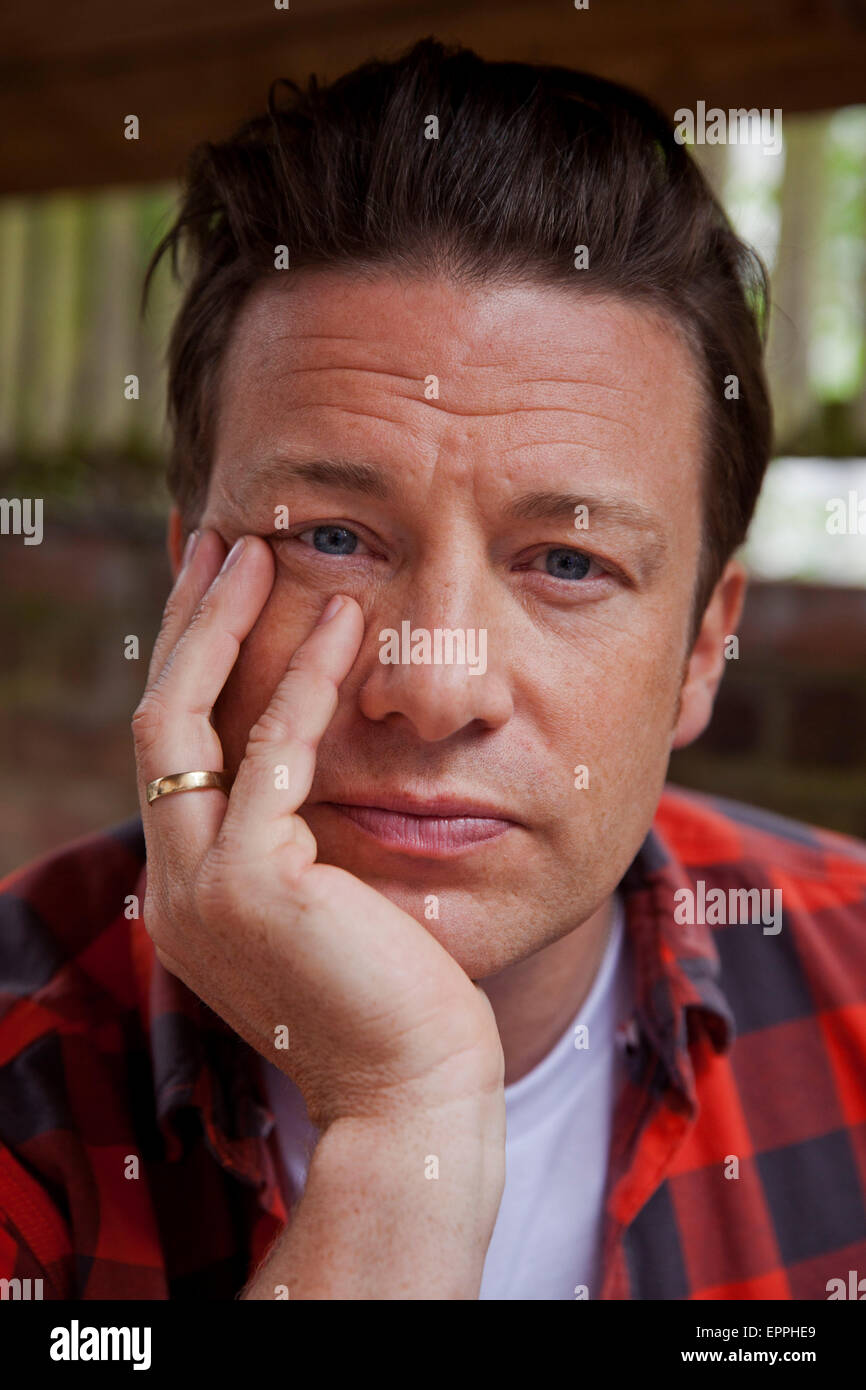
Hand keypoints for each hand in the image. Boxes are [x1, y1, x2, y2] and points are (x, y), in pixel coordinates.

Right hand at [131, 529, 503, 1130]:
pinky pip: (273, 755)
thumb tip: (322, 763)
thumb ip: (307, 837)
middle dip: (188, 625)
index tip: (225, 590)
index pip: (175, 750)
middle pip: (159, 721)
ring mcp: (201, 887)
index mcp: (195, 884)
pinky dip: (305, 681)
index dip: (193, 661)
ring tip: (266, 551)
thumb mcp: (335, 903)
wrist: (416, 1092)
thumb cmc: (400, 998)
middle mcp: (178, 881)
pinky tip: (343, 621)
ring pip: (187, 724)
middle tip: (222, 541)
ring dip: (226, 628)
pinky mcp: (253, 886)